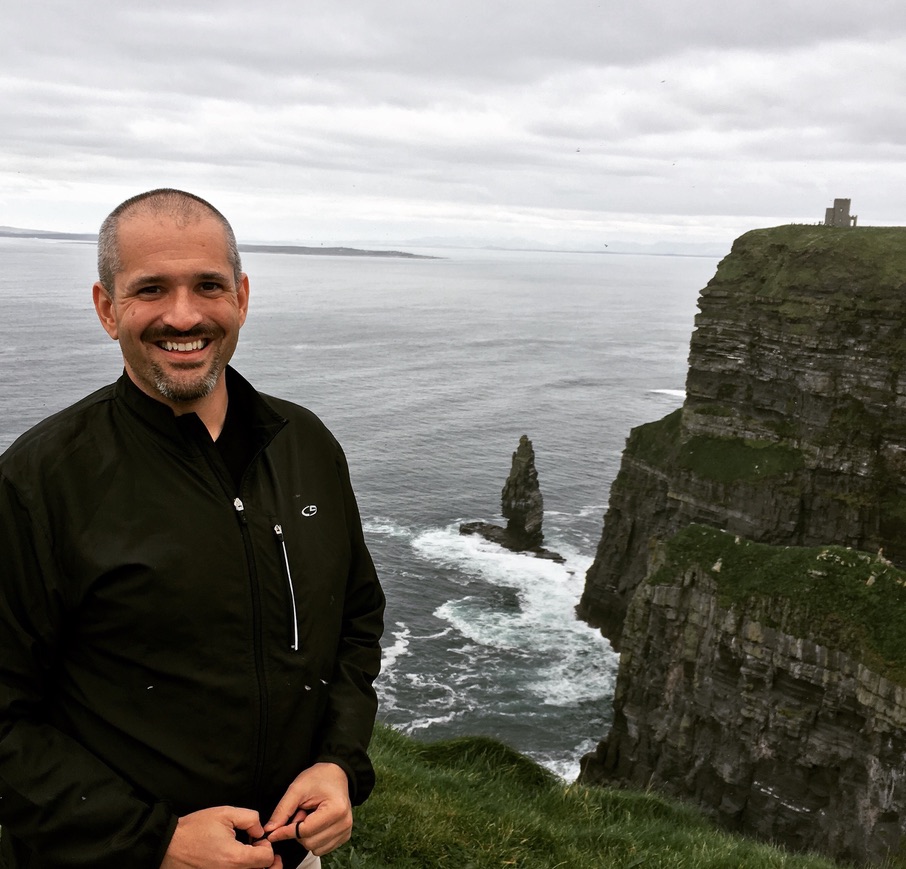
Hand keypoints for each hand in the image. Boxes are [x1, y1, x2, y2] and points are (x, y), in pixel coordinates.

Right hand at [161, 806, 282, 868]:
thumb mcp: (225, 814)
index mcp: (235, 859)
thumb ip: (250, 818)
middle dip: (263, 860)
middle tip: (258, 850)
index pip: (267, 859)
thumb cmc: (195, 830)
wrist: (169, 846)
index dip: (267, 846)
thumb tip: (260, 831)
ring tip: (248, 855)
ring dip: (253, 867)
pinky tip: (235, 862)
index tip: (256, 839)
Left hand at [263, 762, 352, 855]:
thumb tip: (269, 831)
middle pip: (309, 842)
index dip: (286, 832)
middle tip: (300, 812)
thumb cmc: (318, 778)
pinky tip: (316, 823)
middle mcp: (344, 823)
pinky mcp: (344, 836)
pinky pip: (322, 848)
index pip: (304, 831)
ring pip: (315, 848)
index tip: (271, 833)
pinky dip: (313, 839)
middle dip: (298, 830)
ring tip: (309, 816)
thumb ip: (282, 811)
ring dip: (305, 836)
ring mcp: (346, 831)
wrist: (336, 774)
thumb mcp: (297, 789)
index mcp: (336, 810)